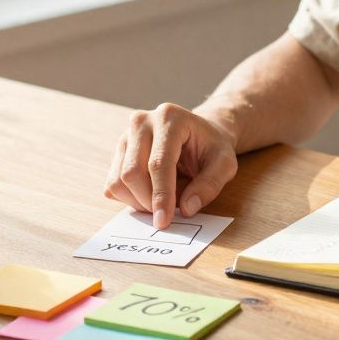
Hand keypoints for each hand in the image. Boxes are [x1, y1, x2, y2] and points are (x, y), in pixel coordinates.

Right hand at [103, 103, 238, 229]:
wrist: (200, 133)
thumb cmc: (212, 147)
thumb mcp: (225, 163)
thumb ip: (210, 185)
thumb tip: (187, 209)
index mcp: (170, 118)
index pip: (158, 163)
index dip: (161, 196)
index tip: (164, 221)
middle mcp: (142, 122)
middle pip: (132, 173)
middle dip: (148, 202)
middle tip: (167, 214)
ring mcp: (126, 135)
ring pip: (117, 180)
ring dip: (137, 202)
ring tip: (162, 201)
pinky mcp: (119, 151)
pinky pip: (113, 184)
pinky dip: (129, 198)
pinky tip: (150, 194)